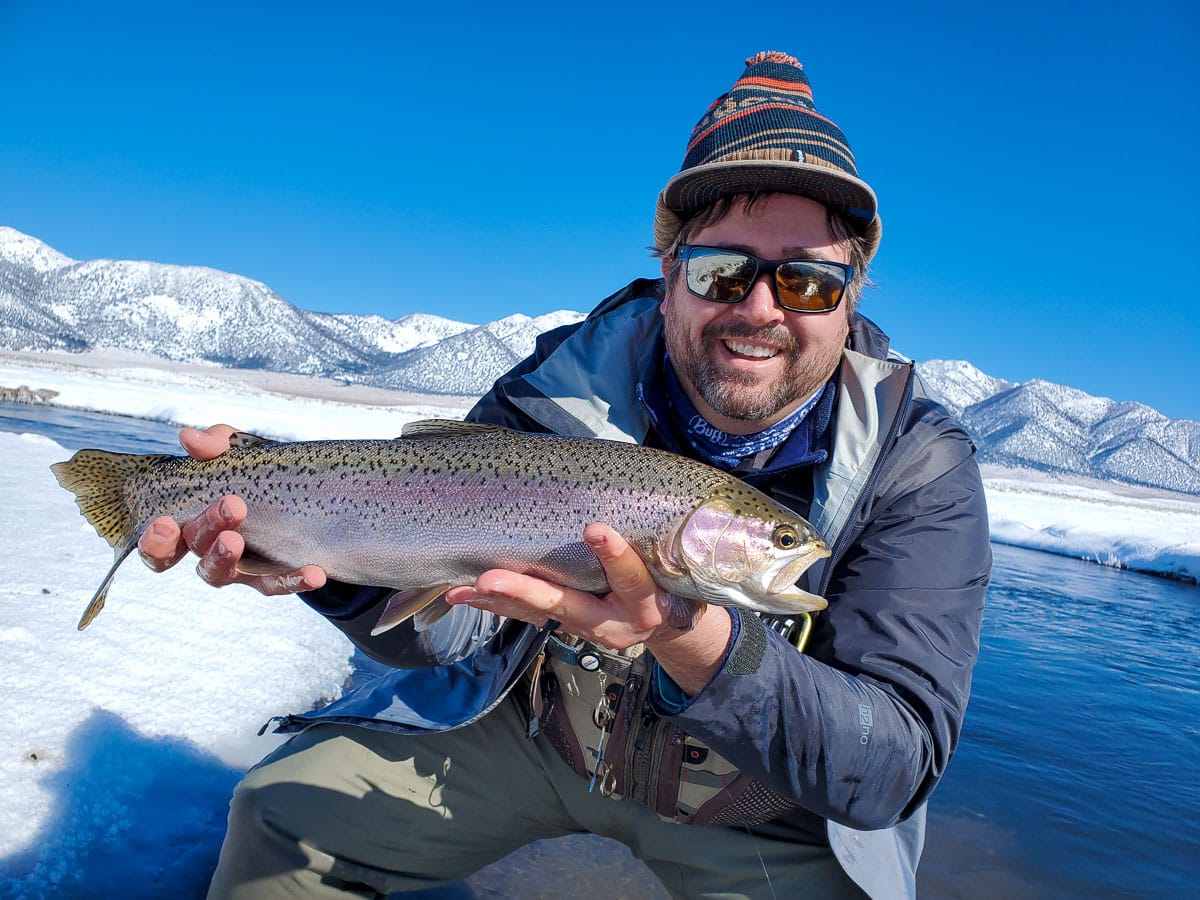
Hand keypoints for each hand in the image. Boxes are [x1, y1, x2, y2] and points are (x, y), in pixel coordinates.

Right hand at [136, 424, 326, 595]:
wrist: (301, 489)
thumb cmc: (254, 471)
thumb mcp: (239, 452)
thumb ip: (215, 444)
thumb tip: (190, 438)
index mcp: (188, 524)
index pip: (159, 544)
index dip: (156, 541)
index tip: (166, 522)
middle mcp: (207, 549)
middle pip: (195, 549)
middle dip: (207, 528)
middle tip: (232, 505)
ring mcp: (237, 568)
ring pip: (221, 574)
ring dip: (226, 558)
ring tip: (237, 541)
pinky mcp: (269, 577)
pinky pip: (278, 585)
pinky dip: (294, 581)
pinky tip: (314, 573)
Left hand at [444, 523, 731, 693]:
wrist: (669, 625)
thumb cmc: (671, 578)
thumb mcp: (678, 564)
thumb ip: (658, 538)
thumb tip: (641, 483)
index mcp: (645, 601)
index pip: (630, 577)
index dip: (613, 555)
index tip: (594, 529)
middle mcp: (613, 622)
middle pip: (566, 605)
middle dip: (527, 593)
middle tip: (492, 579)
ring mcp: (585, 628)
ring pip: (537, 614)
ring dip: (497, 601)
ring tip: (462, 589)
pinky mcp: (566, 626)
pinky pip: (527, 616)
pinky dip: (496, 604)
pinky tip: (462, 594)